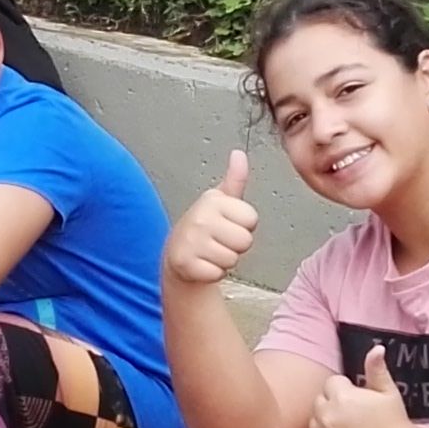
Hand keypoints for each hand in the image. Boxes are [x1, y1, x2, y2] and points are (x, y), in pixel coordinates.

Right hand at [161, 150, 258, 290]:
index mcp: (213, 200)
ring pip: (232, 259)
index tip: (228, 224)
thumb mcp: (221, 200)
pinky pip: (217, 274)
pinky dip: (213, 273)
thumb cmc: (205, 225)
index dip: (244, 225)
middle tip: (219, 240)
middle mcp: (200, 218)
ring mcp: (191, 241)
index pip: (251, 219)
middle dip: (236, 245)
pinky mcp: (185, 263)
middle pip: (245, 241)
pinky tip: (203, 263)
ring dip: (225, 260)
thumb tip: (239, 154)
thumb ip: (235, 179)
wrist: (177, 252)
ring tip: (210, 251)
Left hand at [309, 343, 422, 427]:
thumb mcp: (389, 392)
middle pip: (320, 401)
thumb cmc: (395, 423)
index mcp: (342, 397)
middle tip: (356, 417)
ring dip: (327, 423)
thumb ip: (376, 369)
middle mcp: (327, 416)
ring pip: (315, 422)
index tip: (360, 402)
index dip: (347, 391)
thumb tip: (377, 348)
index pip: (332, 383)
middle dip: (334, 405)